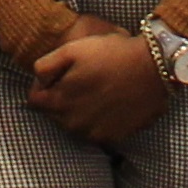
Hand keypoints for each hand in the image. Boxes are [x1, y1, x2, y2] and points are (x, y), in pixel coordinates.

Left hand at [27, 13, 170, 145]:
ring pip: (73, 124)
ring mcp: (93, 134)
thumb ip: (44, 67)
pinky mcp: (112, 138)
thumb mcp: (72, 49)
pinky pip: (94, 131)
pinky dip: (96, 120)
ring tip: (96, 90)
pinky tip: (108, 103)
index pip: (34, 100)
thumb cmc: (112, 54)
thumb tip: (37, 82)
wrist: (153, 68)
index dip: (42, 85)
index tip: (59, 74)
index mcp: (59, 102)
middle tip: (80, 79)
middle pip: (53, 114)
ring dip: (77, 110)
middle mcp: (72, 124)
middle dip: (60, 98)